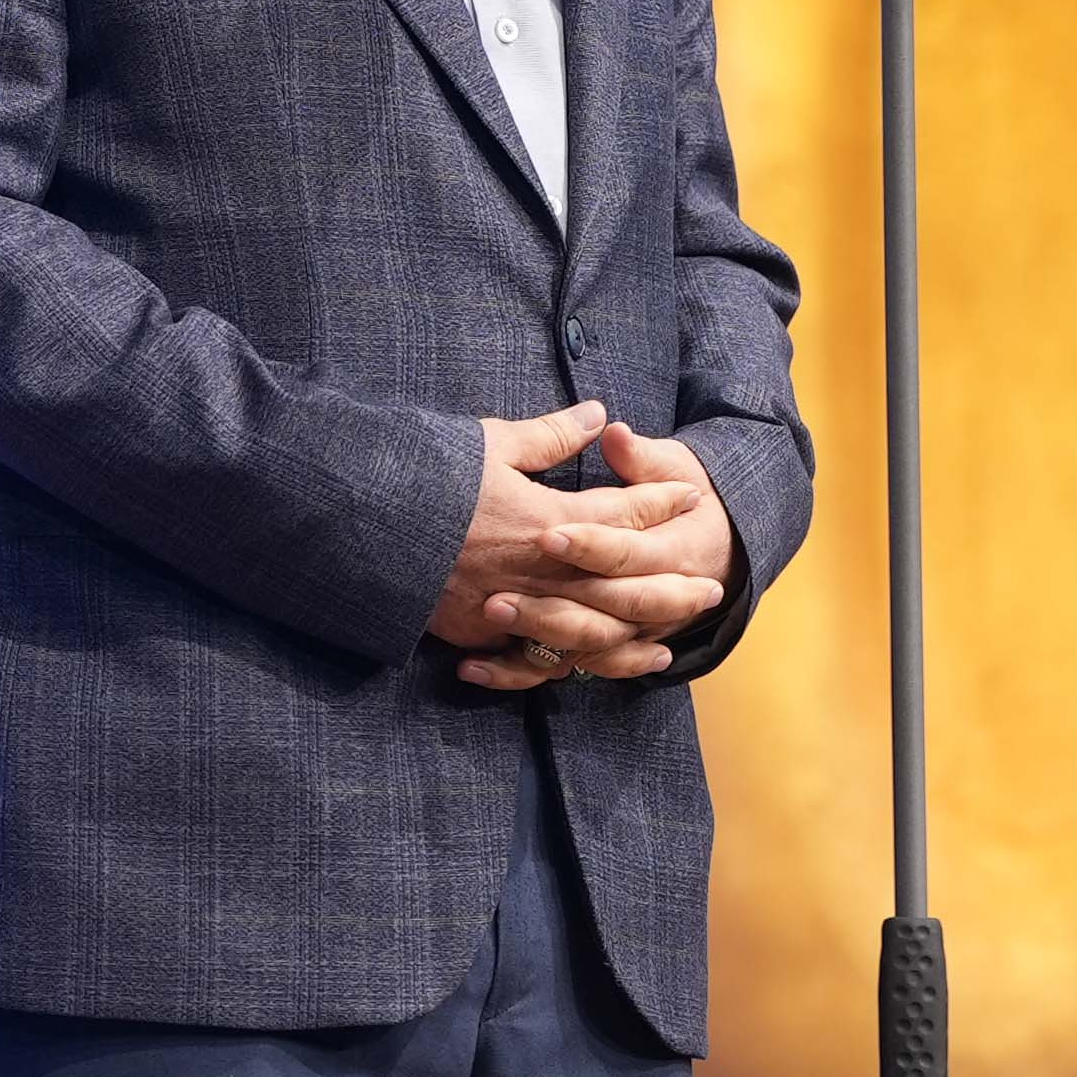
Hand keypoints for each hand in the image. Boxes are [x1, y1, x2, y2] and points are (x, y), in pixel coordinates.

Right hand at [430, 403, 720, 686]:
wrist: (363, 528)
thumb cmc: (424, 478)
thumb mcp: (488, 444)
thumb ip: (550, 436)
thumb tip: (598, 414)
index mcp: (545, 519)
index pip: (619, 512)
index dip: (657, 502)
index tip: (689, 495)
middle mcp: (541, 571)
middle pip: (625, 584)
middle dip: (673, 583)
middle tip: (713, 585)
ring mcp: (515, 609)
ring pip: (598, 628)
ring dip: (643, 627)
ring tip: (680, 627)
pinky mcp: (485, 634)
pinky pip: (550, 658)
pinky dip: (589, 662)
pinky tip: (617, 659)